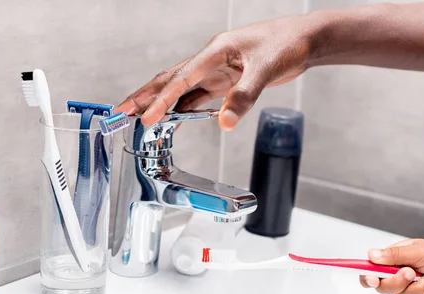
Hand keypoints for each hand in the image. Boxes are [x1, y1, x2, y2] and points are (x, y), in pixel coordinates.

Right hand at [115, 15, 314, 129]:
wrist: (304, 40)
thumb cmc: (286, 45)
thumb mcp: (267, 69)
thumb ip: (244, 96)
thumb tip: (224, 123)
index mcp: (215, 51)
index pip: (181, 78)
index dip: (162, 100)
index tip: (146, 118)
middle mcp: (210, 60)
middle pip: (169, 80)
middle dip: (144, 97)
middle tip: (120, 112)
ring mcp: (215, 71)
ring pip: (179, 89)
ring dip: (159, 104)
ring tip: (137, 119)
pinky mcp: (224, 81)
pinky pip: (196, 97)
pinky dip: (182, 109)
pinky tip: (172, 122)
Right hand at [359, 239, 423, 293]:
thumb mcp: (419, 252)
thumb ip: (394, 255)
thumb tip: (371, 255)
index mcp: (393, 258)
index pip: (370, 268)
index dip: (368, 275)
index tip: (373, 279)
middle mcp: (397, 272)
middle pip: (382, 286)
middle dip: (399, 282)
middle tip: (412, 273)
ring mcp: (407, 285)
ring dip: (419, 288)